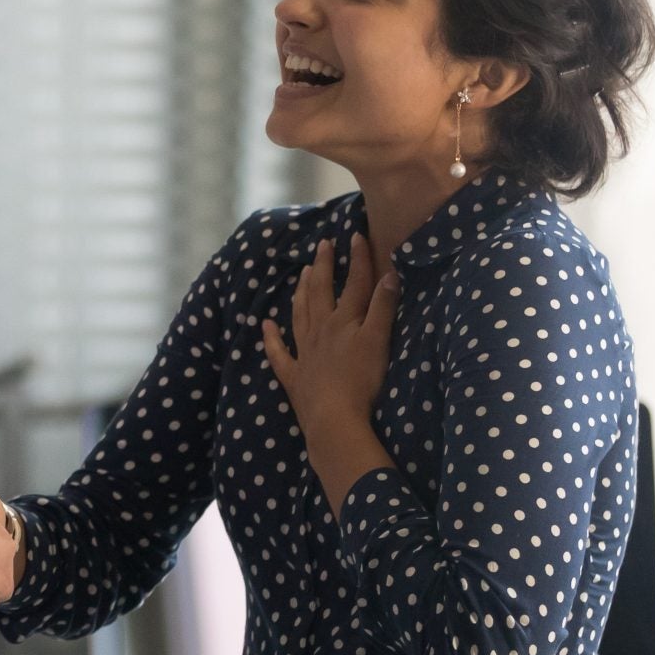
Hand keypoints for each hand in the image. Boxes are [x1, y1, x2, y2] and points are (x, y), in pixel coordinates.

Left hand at [261, 235, 399, 513]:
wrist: (334, 419)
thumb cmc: (361, 382)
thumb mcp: (379, 341)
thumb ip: (383, 307)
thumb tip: (389, 272)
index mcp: (344, 321)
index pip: (354, 284)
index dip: (357, 259)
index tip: (355, 234)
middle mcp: (321, 331)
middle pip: (321, 292)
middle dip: (323, 267)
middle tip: (322, 245)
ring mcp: (305, 353)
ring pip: (300, 315)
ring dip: (301, 292)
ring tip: (301, 274)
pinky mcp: (294, 377)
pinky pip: (279, 353)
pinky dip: (271, 338)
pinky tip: (265, 325)